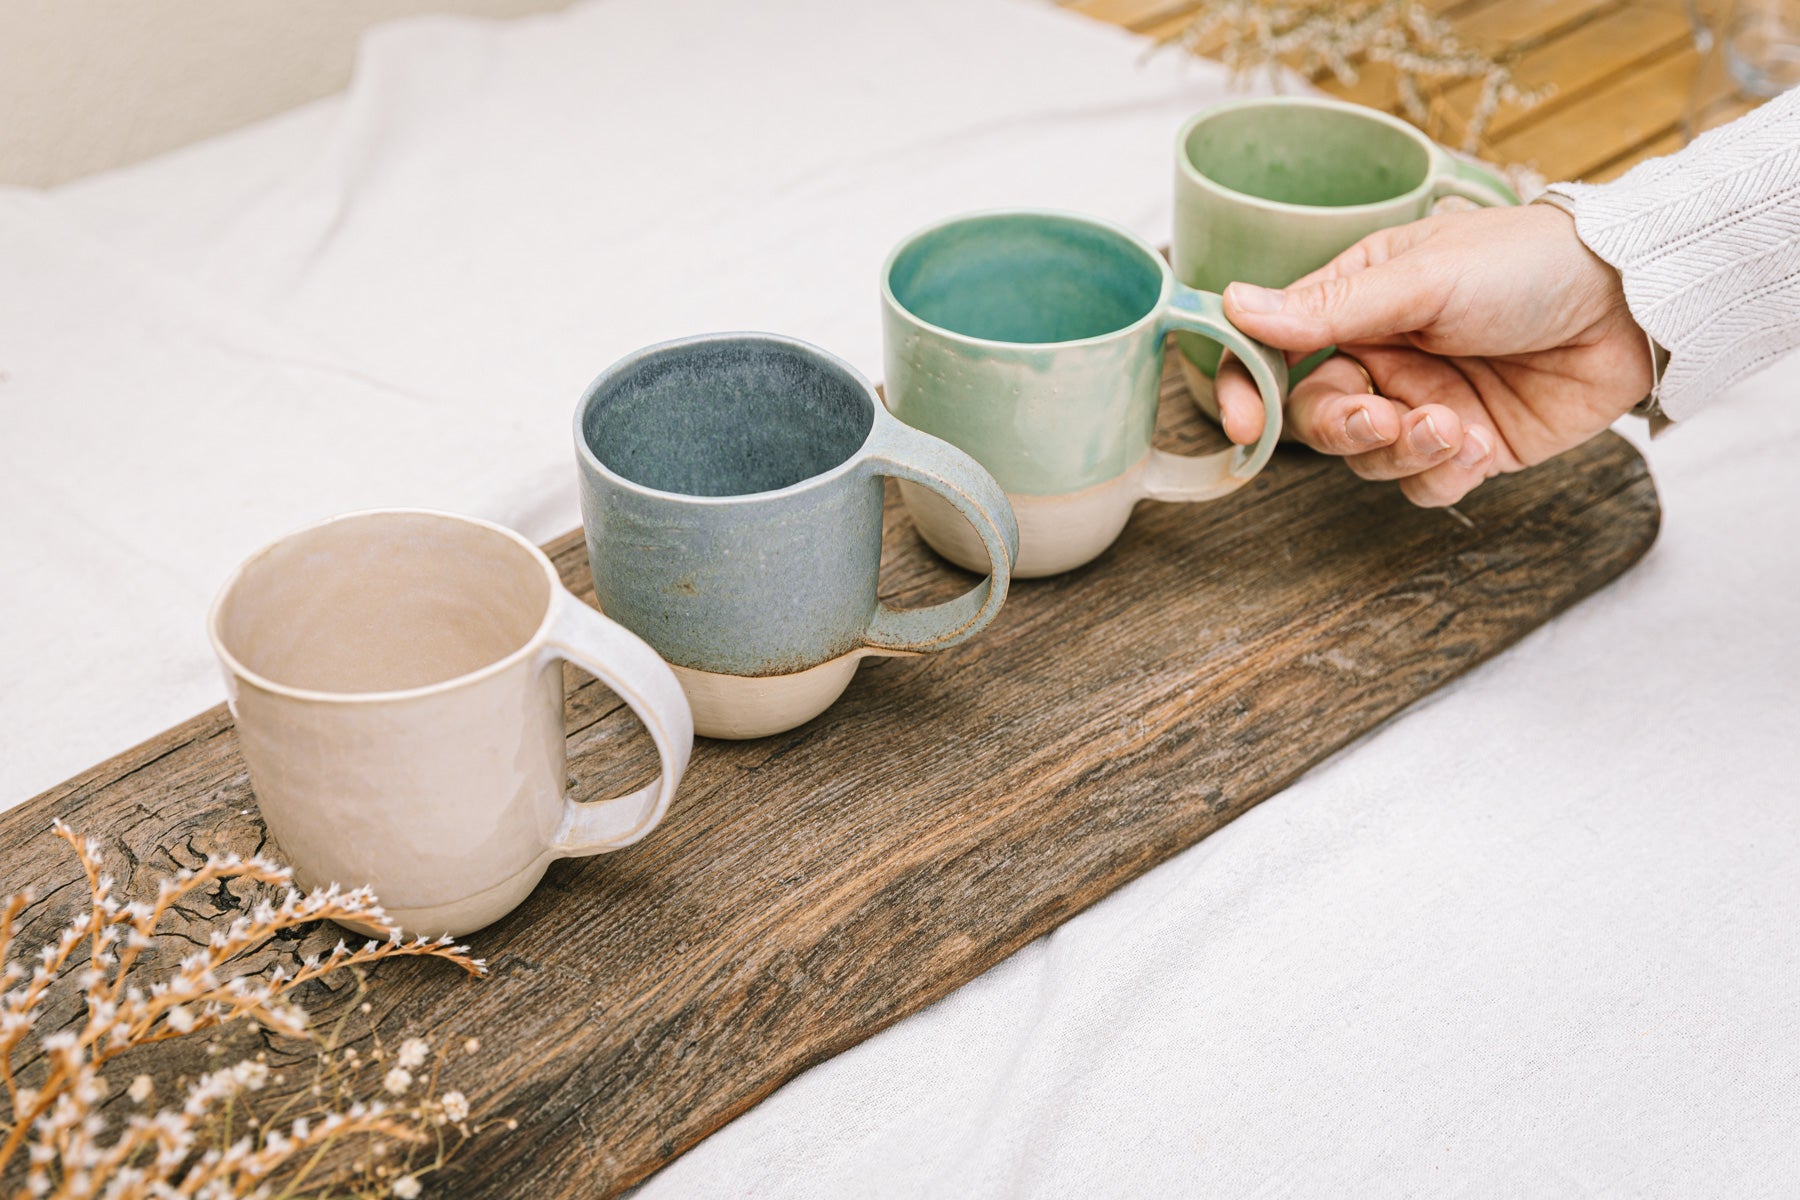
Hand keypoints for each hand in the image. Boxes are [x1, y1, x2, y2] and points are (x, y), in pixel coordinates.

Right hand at [1213, 203, 1653, 506]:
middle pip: (1316, 417)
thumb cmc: (1530, 264)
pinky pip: (1423, 486)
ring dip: (1401, 451)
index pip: (1274, 349)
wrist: (1633, 303)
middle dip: (1342, 427)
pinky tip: (1478, 445)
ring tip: (1452, 425)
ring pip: (1368, 459)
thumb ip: (1330, 306)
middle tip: (1380, 419)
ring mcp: (1423, 405)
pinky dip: (1441, 475)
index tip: (1243, 425)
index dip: (1248, 388)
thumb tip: (1234, 305)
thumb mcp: (1424, 278)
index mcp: (1357, 302)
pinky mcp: (1468, 448)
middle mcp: (1382, 357)